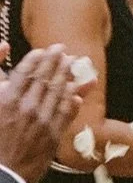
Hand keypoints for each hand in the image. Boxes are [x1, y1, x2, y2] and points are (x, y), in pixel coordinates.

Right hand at [0, 44, 86, 182]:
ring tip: (71, 63)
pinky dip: (72, 100)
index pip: (26, 71)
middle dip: (55, 61)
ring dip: (67, 75)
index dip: (37, 58)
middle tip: (62, 50)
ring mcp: (42, 122)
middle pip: (46, 78)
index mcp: (7, 99)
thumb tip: (4, 46)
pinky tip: (76, 93)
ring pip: (59, 93)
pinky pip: (66, 113)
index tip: (43, 50)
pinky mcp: (52, 137)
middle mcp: (27, 108)